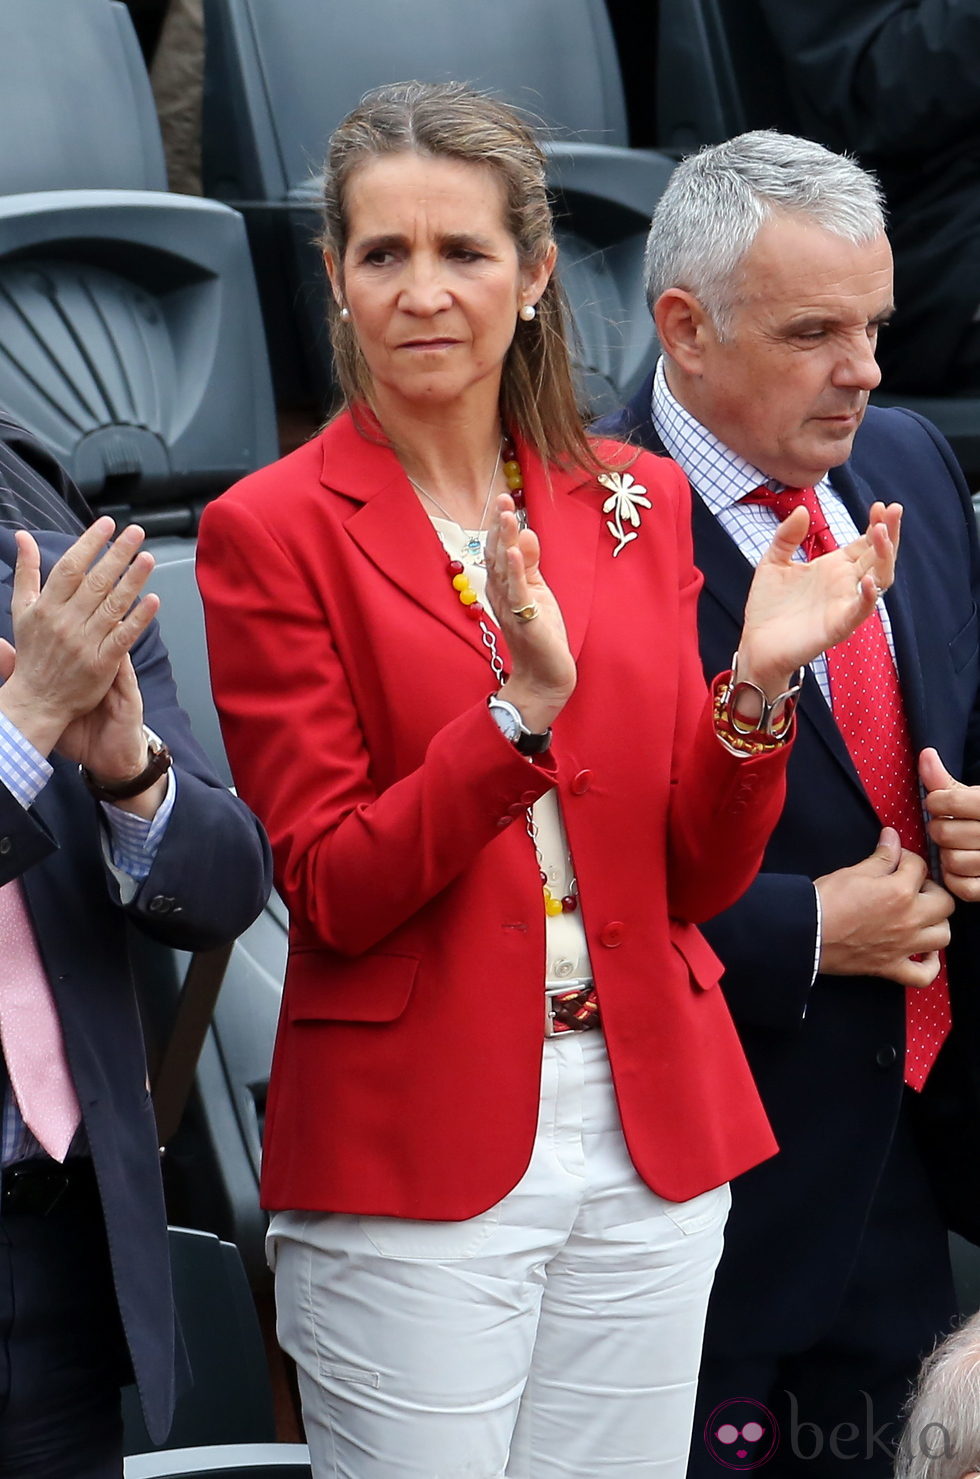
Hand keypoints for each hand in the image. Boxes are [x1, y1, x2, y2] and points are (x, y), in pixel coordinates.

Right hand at [0, 518, 158, 758]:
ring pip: (112, 605)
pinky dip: (139, 618)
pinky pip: (123, 636)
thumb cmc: (32, 652)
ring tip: (148, 557)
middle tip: (137, 532)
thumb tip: (23, 536)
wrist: (37, 700)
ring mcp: (85, 643)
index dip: (89, 543)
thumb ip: (26, 572)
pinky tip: (153, 600)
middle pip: (95, 581)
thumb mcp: (21, 609)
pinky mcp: (102, 663)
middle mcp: (65, 622)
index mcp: (46, 606)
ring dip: (132, 580)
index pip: (70, 567)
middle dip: (117, 553)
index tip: (107, 523)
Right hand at [485, 493, 575, 731]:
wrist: (544, 678)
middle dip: (499, 526)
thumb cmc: (540, 636)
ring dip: (505, 541)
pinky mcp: (524, 620)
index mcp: (502, 587)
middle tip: (500, 498)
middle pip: (496, 554)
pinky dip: (515, 571)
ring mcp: (510, 607)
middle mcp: (500, 595)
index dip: (500, 525)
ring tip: (507, 515)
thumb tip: (525, 533)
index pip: (498, 550)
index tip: (503, 499)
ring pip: (504, 569)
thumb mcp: (536, 593)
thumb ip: (529, 565)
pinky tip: (514, 551)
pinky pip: (517, 592)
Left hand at [736, 501, 900, 697]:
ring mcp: (845, 604)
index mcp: (834, 567)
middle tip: (893, 509)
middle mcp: (845, 584)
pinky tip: (867, 579)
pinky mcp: (839, 626)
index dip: (876, 524)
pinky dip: (868, 596)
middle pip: (878, 556)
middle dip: (888, 532)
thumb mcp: (772, 562)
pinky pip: (861, 610)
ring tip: (882, 533)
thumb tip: (802, 509)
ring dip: (884, 556)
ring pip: (878, 579)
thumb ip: (786, 536)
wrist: (756, 644)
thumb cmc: (767, 607)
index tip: (880, 505)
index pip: (864, 543)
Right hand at [816, 826, 952, 987]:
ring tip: (922, 916)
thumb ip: (882, 856)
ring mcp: (903, 946)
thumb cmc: (825, 903)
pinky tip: (923, 953)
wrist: (805, 933)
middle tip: (914, 887)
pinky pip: (924, 975)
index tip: (896, 859)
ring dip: (936, 924)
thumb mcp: (854, 871)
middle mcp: (908, 920)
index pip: (919, 867)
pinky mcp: (890, 967)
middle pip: (944, 902)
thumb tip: (892, 838)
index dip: (907, 859)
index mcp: (900, 892)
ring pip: (943, 936)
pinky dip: (929, 965)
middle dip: (932, 890)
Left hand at [920, 747, 979, 901]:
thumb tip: (925, 754)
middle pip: (946, 833)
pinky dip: (955, 879)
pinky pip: (964, 888)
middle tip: (945, 827)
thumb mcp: (975, 796)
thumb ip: (947, 781)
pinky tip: (959, 868)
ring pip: (953, 861)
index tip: (937, 803)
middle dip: (939, 829)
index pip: (949, 801)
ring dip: (946, 855)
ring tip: (954, 847)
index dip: (935, 802)